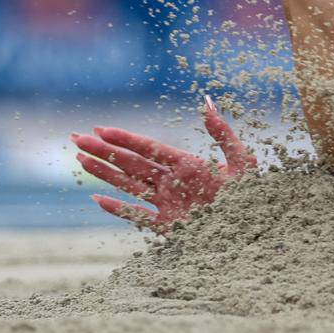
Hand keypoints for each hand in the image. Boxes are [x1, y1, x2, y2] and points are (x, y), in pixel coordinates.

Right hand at [70, 95, 255, 230]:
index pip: (150, 148)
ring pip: (128, 185)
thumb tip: (207, 101)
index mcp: (189, 164)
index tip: (101, 128)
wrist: (256, 231)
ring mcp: (168, 204)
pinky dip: (117, 208)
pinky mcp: (168, 227)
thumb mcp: (242, 161)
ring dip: (104, 172)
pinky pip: (137, 216)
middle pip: (132, 163)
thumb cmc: (252, 196)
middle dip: (104, 150)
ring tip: (80, 158)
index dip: (125, 138)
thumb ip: (223, 133)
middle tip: (77, 137)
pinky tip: (96, 198)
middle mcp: (174, 182)